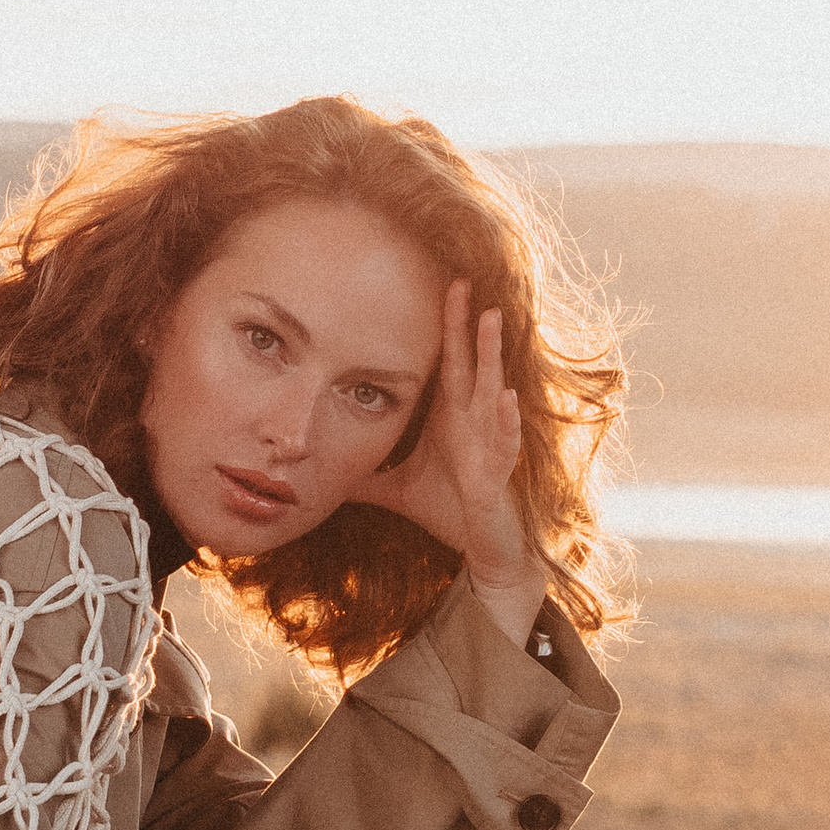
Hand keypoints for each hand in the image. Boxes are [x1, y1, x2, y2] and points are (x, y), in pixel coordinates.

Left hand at [375, 279, 548, 645]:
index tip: (440, 287)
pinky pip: (504, 440)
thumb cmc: (447, 510)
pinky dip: (505, 419)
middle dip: (468, 323)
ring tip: (492, 318)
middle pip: (471, 361)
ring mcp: (490, 442)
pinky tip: (504, 397)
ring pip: (493, 388)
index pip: (448, 361)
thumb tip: (323, 472)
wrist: (481, 547)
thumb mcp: (394, 489)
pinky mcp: (500, 471)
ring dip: (493, 355)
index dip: (445, 326)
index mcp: (452, 416)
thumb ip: (364, 476)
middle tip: (462, 281)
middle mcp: (474, 419)